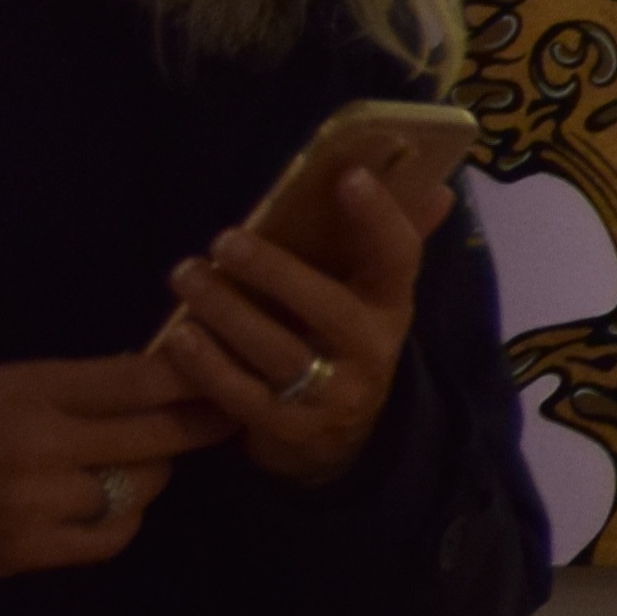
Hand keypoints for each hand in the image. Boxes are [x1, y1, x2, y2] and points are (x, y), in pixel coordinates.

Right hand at [0, 353, 206, 577]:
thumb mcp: (7, 383)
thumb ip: (82, 383)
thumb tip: (161, 372)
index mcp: (32, 391)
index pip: (137, 380)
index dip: (195, 378)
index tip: (231, 372)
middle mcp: (40, 445)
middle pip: (157, 435)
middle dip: (201, 425)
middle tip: (228, 417)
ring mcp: (35, 502)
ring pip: (141, 488)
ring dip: (149, 476)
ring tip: (133, 464)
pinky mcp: (27, 550)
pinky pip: (112, 536)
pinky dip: (122, 520)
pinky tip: (109, 506)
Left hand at [156, 164, 443, 488]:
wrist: (337, 439)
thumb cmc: (343, 343)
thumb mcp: (370, 297)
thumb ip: (386, 241)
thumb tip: (439, 185)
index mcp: (391, 306)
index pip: (397, 256)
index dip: (379, 217)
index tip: (349, 176)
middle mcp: (370, 350)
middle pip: (327, 307)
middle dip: (275, 271)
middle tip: (224, 240)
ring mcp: (332, 394)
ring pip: (278, 351)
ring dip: (227, 312)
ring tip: (185, 276)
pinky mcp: (289, 429)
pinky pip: (243, 396)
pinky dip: (207, 366)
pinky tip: (177, 336)